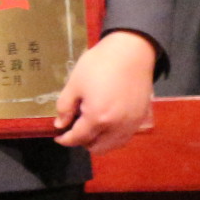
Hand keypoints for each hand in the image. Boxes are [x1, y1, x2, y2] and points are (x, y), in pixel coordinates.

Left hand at [53, 29, 156, 153]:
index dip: (65, 139)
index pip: (78, 138)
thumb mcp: (75, 83)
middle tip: (75, 129)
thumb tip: (60, 124)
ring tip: (91, 127)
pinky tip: (106, 123)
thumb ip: (65, 107)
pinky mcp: (140, 118)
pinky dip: (113, 137)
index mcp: (97, 117)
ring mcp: (131, 124)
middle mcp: (116, 126)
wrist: (132, 51)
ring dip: (98, 141)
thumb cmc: (99, 64)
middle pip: (96, 148)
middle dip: (82, 142)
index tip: (58, 136)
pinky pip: (124, 137)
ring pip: (112, 146)